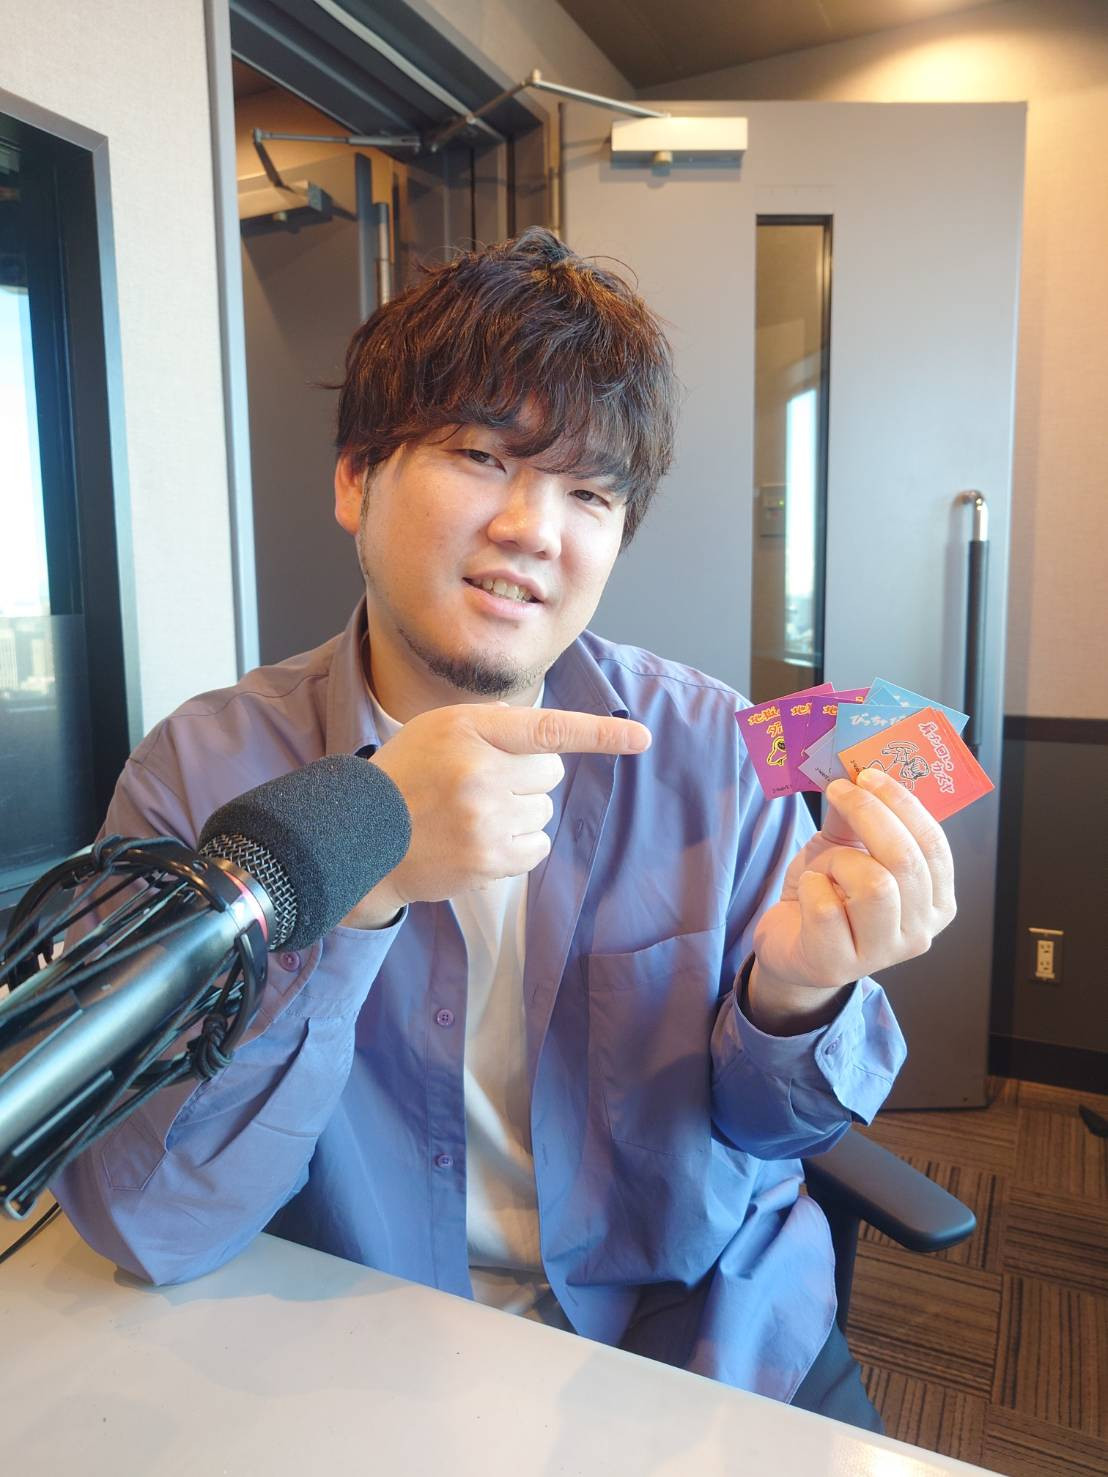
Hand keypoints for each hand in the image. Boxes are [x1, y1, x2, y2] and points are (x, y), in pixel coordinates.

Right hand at [343, 704, 650, 927]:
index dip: (601, 733)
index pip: (548, 728)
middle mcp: (480, 772)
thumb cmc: (405, 776)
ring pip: (544, 810)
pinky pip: (536, 846)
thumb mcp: (439, 729)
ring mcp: (485, 820)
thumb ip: (493, 726)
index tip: (641, 737)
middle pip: (551, 772)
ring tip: (473, 814)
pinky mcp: (487, 860)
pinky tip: (481, 839)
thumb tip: (550, 740)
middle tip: (483, 784)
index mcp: (469, 730)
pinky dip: (518, 844)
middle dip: (527, 777)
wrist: (357, 837)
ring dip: (520, 812)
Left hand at [747, 767, 955, 1032]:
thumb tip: (858, 772)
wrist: (790, 943)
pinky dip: (810, 888)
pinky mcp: (838, 965)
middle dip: (869, 814)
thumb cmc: (828, 893)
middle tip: (838, 790)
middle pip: (904, 861)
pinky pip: (826, 908)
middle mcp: (920, 932)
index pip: (933, 845)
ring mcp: (882, 955)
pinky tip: (808, 893)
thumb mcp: (844, 848)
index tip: (869, 774)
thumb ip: (856, 816)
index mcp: (936, 900)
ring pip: (874, 886)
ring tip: (825, 867)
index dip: (903, 804)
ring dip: (839, 862)